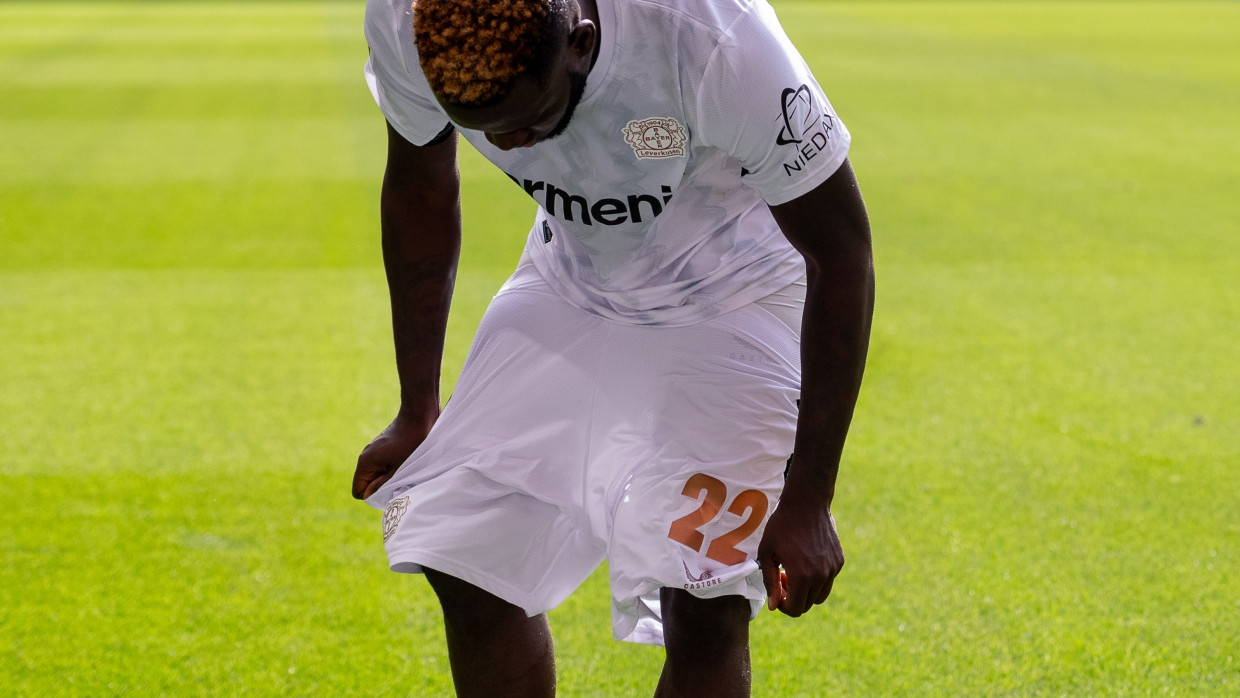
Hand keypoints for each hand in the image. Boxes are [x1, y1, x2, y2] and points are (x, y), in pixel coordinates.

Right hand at [351, 409, 436, 499]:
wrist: (419, 415)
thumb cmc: (412, 443)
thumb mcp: (400, 469)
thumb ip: (383, 485)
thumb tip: (369, 496)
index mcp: (365, 462)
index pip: (358, 491)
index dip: (373, 495)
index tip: (390, 487)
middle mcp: (365, 456)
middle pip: (367, 483)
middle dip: (381, 486)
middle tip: (400, 478)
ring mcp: (373, 450)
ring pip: (376, 474)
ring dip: (388, 476)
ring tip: (404, 468)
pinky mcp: (382, 446)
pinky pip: (382, 465)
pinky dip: (392, 467)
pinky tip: (406, 460)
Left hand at [757, 494, 843, 616]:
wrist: (806, 503)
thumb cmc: (782, 526)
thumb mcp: (767, 553)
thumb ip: (770, 583)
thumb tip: (774, 606)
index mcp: (802, 576)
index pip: (796, 609)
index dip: (783, 607)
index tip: (777, 593)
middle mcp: (821, 576)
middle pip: (808, 605)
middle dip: (793, 598)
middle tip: (783, 578)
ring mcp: (833, 569)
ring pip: (820, 595)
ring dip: (806, 591)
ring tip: (794, 571)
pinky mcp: (839, 561)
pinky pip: (828, 580)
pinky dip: (817, 579)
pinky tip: (806, 560)